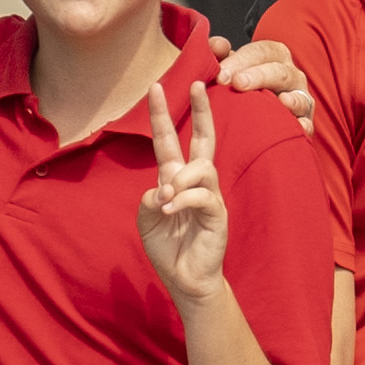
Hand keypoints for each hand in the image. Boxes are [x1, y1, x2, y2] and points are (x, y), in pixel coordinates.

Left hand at [134, 84, 227, 301]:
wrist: (186, 280)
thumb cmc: (169, 249)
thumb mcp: (147, 221)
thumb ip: (147, 200)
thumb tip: (162, 187)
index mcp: (175, 179)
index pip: (169, 141)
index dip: (162, 115)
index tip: (156, 87)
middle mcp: (195, 183)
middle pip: (203, 139)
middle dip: (201, 111)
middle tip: (196, 84)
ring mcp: (209, 197)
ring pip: (202, 167)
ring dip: (180, 179)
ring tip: (166, 200)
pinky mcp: (217, 214)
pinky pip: (204, 195)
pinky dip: (184, 199)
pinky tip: (171, 209)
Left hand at [210, 32, 319, 128]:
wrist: (250, 115)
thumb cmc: (238, 84)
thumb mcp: (227, 66)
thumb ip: (217, 53)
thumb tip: (217, 46)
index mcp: (274, 56)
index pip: (262, 51)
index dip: (241, 60)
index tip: (220, 74)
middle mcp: (291, 74)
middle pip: (280, 72)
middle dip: (259, 76)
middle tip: (237, 84)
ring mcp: (300, 98)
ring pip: (299, 97)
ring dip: (291, 100)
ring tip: (281, 101)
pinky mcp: (304, 122)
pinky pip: (307, 123)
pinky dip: (305, 125)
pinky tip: (299, 127)